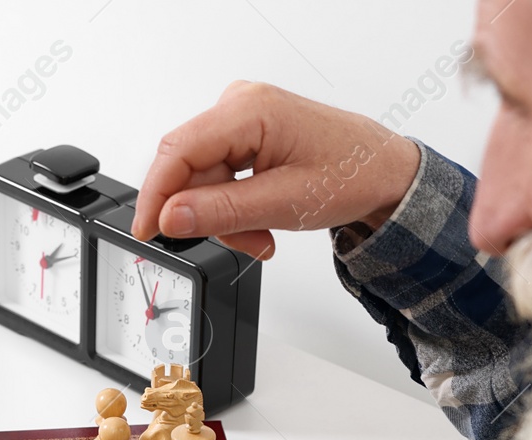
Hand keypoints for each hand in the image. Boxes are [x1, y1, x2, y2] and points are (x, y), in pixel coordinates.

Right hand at [133, 81, 422, 258]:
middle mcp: (240, 105)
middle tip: (239, 242)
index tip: (147, 231)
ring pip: (202, 179)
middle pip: (188, 168)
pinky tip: (259, 222)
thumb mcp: (283, 203)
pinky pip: (218, 177)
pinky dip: (233, 208)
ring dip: (224, 217)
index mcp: (249, 110)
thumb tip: (169, 216)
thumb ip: (220, 211)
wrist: (383, 173)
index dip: (155, 195)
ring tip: (260, 237)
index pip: (178, 150)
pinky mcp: (246, 136)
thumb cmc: (351, 174)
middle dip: (204, 214)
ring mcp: (242, 119)